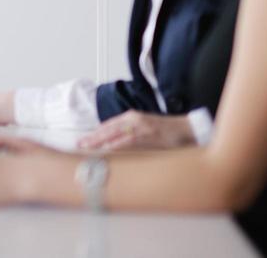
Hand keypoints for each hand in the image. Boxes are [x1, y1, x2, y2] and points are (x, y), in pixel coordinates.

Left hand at [77, 110, 195, 151]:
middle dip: (92, 137)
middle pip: (107, 128)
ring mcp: (140, 125)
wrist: (187, 129)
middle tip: (79, 145)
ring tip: (88, 148)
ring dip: (100, 141)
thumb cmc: (165, 131)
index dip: (95, 133)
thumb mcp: (144, 130)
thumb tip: (115, 145)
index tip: (83, 140)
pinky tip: (108, 149)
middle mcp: (132, 119)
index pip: (107, 125)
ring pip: (114, 133)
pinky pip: (128, 140)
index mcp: (130, 117)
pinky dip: (117, 144)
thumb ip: (130, 134)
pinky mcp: (148, 133)